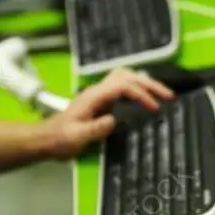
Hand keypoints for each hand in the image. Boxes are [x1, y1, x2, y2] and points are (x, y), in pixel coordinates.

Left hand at [41, 68, 173, 159]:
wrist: (46, 138)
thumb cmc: (60, 139)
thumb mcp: (77, 137)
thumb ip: (97, 128)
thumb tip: (116, 120)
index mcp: (93, 96)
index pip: (123, 86)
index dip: (141, 94)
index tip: (154, 108)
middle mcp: (97, 90)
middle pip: (127, 76)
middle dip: (150, 84)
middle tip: (168, 96)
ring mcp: (99, 93)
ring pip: (125, 76)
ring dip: (144, 82)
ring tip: (161, 94)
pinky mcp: (101, 99)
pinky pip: (122, 86)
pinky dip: (138, 88)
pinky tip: (146, 98)